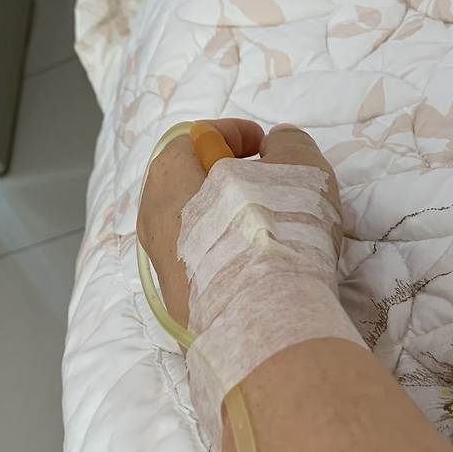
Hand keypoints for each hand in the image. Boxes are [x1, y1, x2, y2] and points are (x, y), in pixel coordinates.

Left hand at [136, 121, 341, 329]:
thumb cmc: (275, 229)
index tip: (263, 143)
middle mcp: (153, 216)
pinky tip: (260, 262)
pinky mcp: (178, 300)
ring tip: (269, 224)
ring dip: (229, 217)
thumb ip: (288, 144)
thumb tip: (276, 149)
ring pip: (196, 225)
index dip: (234, 134)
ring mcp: (162, 262)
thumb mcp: (299, 165)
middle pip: (188, 183)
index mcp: (170, 173)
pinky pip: (204, 262)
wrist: (261, 317)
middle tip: (266, 181)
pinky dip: (228, 253)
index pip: (196, 137)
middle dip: (226, 177)